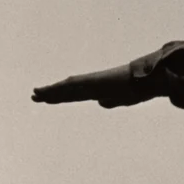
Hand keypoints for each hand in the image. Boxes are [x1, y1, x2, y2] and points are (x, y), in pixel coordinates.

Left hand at [32, 65, 157, 108]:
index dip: (60, 97)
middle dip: (51, 94)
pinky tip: (50, 91)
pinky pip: (74, 85)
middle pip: (67, 91)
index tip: (47, 99)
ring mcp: (92, 82)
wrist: (149, 80)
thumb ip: (110, 100)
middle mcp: (92, 85)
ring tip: (36, 94)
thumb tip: (99, 103)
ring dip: (51, 91)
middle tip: (34, 95)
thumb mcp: (122, 99)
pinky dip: (61, 88)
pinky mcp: (94, 81)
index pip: (75, 95)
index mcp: (98, 90)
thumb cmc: (139, 89)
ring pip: (67, 88)